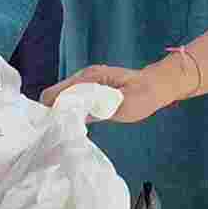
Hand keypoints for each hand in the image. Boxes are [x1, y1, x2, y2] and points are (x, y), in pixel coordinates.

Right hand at [55, 53, 196, 124]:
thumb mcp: (121, 108)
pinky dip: (70, 110)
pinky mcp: (91, 87)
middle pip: (55, 94)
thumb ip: (96, 111)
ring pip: (63, 97)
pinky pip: (73, 98)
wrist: (158, 85)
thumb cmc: (143, 95)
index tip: (50, 128)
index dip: (49, 110)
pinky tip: (74, 123)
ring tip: (64, 130)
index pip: (55, 93)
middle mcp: (84, 77)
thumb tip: (73, 118)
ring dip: (61, 112)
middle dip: (53, 112)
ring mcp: (86, 81)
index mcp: (89, 78)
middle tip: (57, 132)